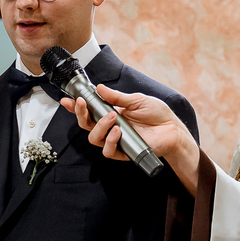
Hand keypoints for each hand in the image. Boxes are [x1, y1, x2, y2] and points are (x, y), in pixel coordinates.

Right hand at [60, 85, 201, 194]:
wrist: (172, 128)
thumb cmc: (157, 114)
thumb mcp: (136, 99)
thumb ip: (117, 97)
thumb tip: (100, 88)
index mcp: (111, 113)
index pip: (89, 111)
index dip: (75, 107)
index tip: (67, 99)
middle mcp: (110, 128)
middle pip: (86, 125)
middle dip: (80, 114)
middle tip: (83, 103)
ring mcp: (116, 140)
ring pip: (93, 138)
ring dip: (99, 126)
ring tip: (113, 117)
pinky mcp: (123, 152)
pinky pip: (107, 151)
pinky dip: (110, 141)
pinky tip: (118, 132)